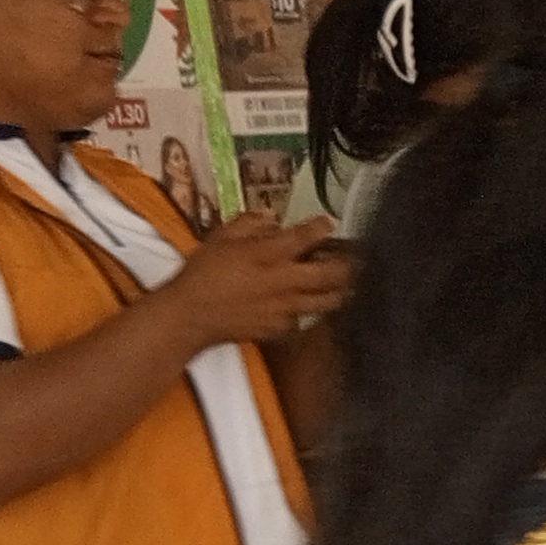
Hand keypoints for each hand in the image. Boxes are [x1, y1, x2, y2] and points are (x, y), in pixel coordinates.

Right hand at [168, 213, 350, 347]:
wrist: (191, 315)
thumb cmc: (203, 272)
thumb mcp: (220, 238)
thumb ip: (248, 223)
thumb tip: (272, 217)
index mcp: (266, 255)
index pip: (304, 238)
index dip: (322, 228)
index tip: (329, 223)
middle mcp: (283, 282)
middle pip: (331, 274)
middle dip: (348, 265)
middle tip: (353, 259)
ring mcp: (286, 308)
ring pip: (328, 301)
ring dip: (341, 290)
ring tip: (346, 283)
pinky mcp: (282, 327)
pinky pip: (305, 317)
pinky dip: (310, 308)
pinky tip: (308, 302)